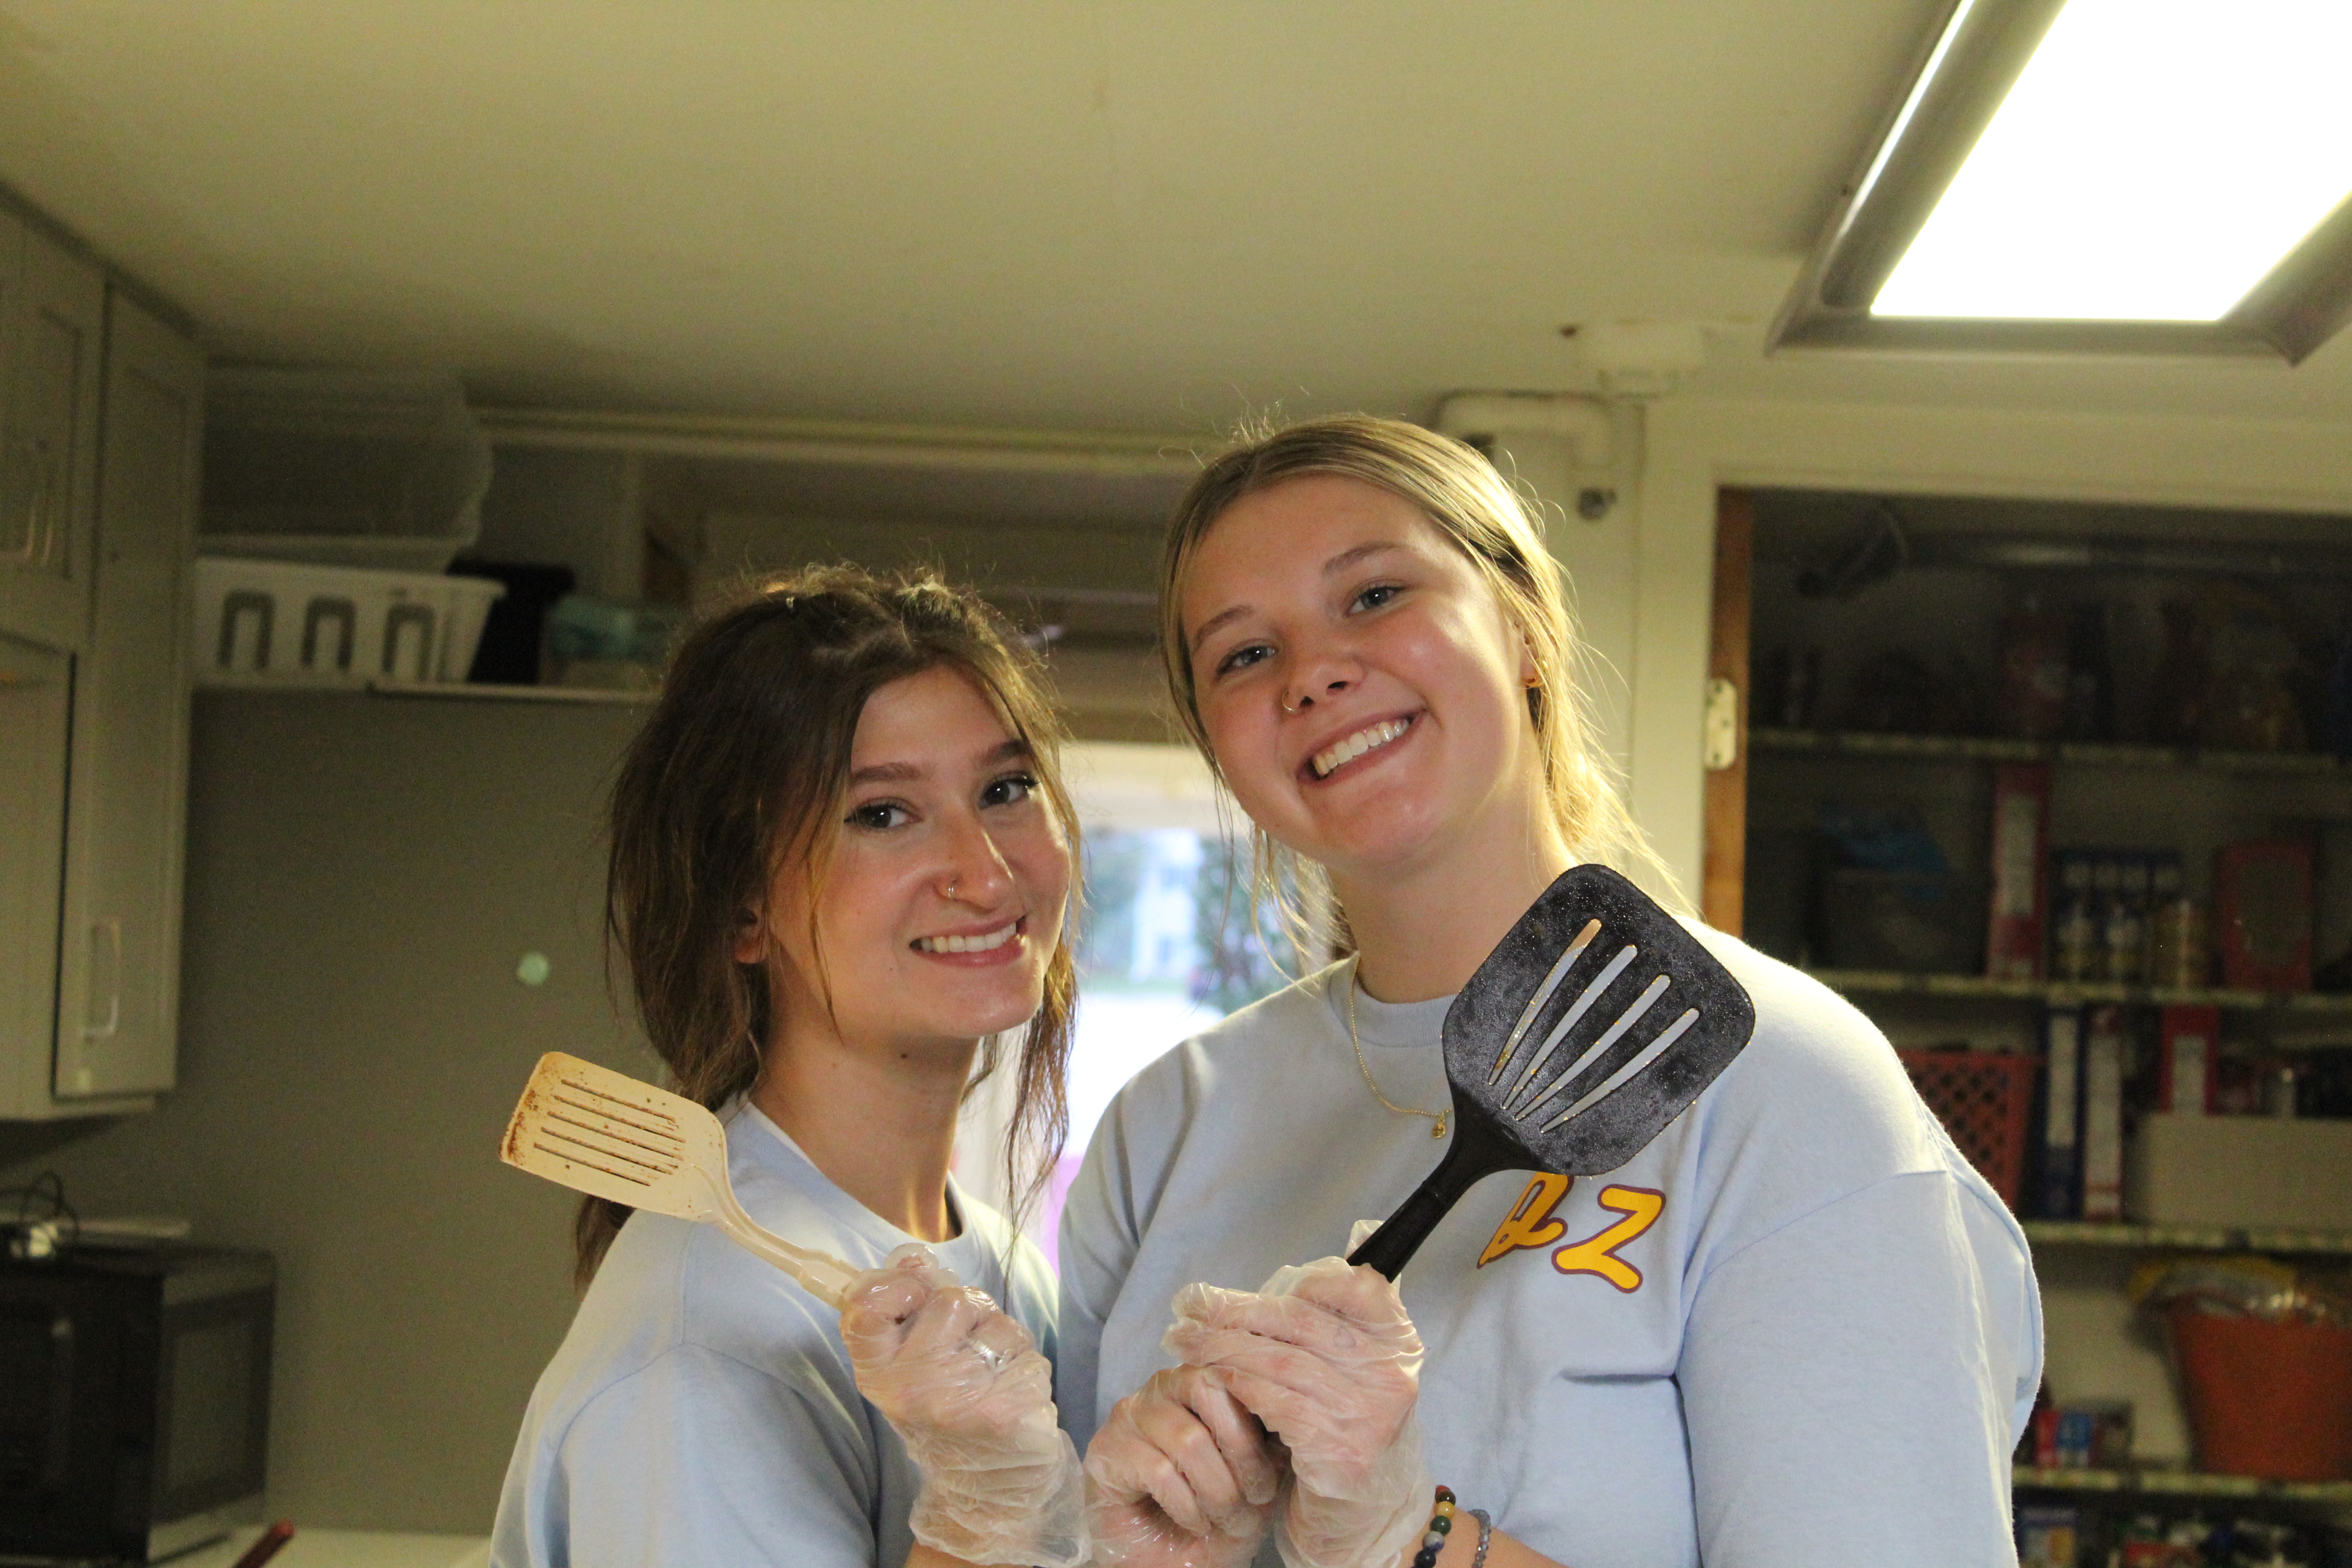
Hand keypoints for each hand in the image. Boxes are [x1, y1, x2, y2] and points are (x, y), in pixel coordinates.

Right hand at [840, 1244, 1086, 1567]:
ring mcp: (961, 1400)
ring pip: (992, 1319)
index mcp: (879, 1375)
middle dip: (966, 1313)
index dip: (896, 1284)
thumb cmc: (945, 1409)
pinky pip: (1022, 1345)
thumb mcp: (907, 1365)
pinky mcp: (1006, 1407)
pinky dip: (1023, 1359)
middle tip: (962, 1351)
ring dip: (998, 1335)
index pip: (865, 1306)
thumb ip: (904, 1310)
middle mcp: (914, 1389)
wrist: (985, 1483)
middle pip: (949, 1299)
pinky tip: (1010, 1388)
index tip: (914, 1293)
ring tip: (988, 1373)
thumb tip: (913, 1257)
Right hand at [1084, 1365, 1283, 1567]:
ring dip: (1217, 1491)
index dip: (1259, 1419)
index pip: (1232, 1370)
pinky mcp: (1106, 1452)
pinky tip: (1195, 1523)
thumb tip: (1293, 1420)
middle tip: (1255, 1498)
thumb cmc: (1214, 1520)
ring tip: (1226, 1520)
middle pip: (1208, 1390)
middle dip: (1242, 1452)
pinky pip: (1160, 1472)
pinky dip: (1187, 1506)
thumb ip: (1270, 1447)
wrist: (1165, 1564)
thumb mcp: (1255, 1483)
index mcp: (1200, 1382)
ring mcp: (1129, 1416)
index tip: (1273, 1475)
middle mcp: (1161, 1387)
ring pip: (1188, 1439)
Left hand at [1164, 1258, 1430, 1567]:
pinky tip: (1209, 1377)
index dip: (1301, 1278)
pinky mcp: (1340, 1450)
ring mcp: (1368, 1413)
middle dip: (1235, 1309)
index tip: (1254, 1281)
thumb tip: (1262, 1291)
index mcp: (1396, 1344)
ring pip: (1278, 1361)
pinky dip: (1237, 1385)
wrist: (1368, 1519)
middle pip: (1300, 1321)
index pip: (1357, 1288)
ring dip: (1220, 1346)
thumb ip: (1324, 1332)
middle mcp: (1388, 1374)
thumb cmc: (1348, 1434)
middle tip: (1189, 1304)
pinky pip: (1274, 1403)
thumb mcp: (1351, 1376)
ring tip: (1182, 1339)